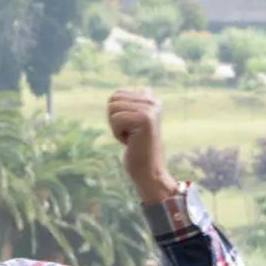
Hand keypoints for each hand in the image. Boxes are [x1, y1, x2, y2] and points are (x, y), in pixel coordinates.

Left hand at [106, 88, 176, 203]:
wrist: (149, 171)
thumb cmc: (136, 148)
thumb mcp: (131, 122)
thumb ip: (127, 106)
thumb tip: (115, 95)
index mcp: (151, 98)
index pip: (116, 94)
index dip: (116, 115)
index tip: (131, 128)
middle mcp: (153, 101)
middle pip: (113, 100)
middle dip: (115, 120)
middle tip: (131, 134)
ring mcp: (150, 109)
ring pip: (112, 109)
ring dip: (116, 127)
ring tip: (132, 137)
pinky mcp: (145, 119)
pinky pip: (115, 119)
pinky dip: (118, 134)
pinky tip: (131, 142)